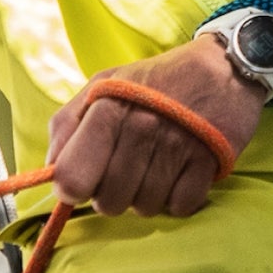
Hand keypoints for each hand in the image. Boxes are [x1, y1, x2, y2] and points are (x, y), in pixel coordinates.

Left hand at [48, 34, 266, 217]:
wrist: (223, 65)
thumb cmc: (156, 80)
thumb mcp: (103, 86)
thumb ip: (67, 124)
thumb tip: (49, 169)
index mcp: (107, 109)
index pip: (72, 177)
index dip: (73, 189)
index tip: (84, 183)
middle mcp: (141, 128)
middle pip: (109, 201)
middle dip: (112, 195)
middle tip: (125, 173)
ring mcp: (177, 146)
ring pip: (144, 207)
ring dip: (146, 197)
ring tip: (154, 170)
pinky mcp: (209, 161)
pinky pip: (180, 206)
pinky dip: (177, 199)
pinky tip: (179, 176)